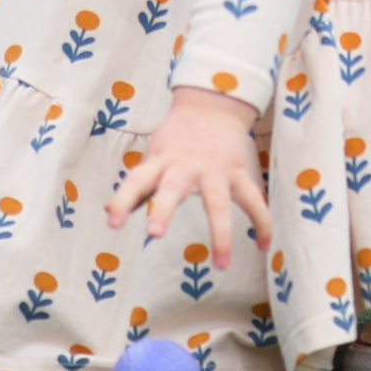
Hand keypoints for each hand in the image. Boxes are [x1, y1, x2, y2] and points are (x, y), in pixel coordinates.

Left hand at [102, 91, 268, 268]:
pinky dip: (262, 222)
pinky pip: (254, 201)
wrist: (213, 105)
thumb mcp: (153, 157)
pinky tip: (264, 246)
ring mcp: (216, 170)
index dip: (122, 200)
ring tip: (221, 264)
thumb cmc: (176, 139)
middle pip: (174, 187)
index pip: (136, 180)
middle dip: (164, 209)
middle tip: (154, 234)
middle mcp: (186, 166)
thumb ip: (136, 187)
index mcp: (161, 162)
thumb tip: (107, 212)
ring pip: (219, 202)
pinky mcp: (239, 173)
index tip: (112, 223)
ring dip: (221, 233)